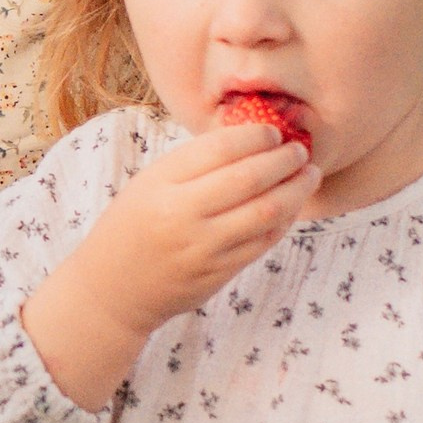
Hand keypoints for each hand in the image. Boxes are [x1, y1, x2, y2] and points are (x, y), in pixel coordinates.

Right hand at [21, 116, 311, 408]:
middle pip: (249, 178)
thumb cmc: (133, 226)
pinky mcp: (218, 274)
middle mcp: (182, 215)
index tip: (273, 132)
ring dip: (295, 190)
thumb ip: (194, 163)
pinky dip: (284, 220)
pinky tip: (292, 206)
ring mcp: (203, 248)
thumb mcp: (150, 184)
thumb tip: (250, 138)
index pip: (220, 149)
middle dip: (283, 160)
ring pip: (265, 212)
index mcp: (161, 184)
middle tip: (300, 150)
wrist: (113, 290)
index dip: (255, 136)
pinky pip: (263, 242)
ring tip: (309, 176)